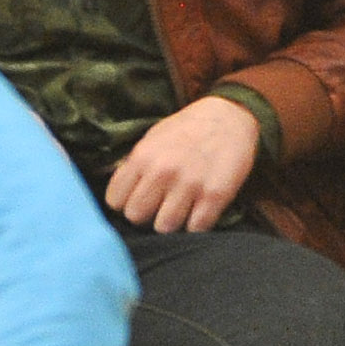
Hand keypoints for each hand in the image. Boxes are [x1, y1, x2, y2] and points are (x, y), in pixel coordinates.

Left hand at [104, 95, 260, 232]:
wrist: (229, 117)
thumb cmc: (186, 130)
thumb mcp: (151, 140)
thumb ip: (134, 167)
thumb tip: (117, 196)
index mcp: (142, 156)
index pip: (115, 201)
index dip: (125, 203)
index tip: (137, 199)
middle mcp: (163, 171)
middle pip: (136, 217)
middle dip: (146, 215)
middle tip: (159, 207)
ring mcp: (189, 185)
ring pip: (164, 228)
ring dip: (172, 223)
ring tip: (180, 210)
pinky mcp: (215, 196)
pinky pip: (195, 229)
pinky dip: (196, 225)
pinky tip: (198, 211)